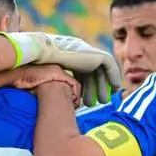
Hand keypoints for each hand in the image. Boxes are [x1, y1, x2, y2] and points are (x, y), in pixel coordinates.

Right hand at [4, 33, 121, 106]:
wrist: (42, 55)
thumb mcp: (50, 78)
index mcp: (69, 56)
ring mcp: (88, 53)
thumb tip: (54, 99)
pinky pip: (109, 66)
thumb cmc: (39, 68)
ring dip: (103, 86)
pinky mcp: (95, 55)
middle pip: (91, 73)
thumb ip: (57, 84)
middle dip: (94, 88)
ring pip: (101, 71)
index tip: (85, 100)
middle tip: (97, 103)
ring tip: (104, 101)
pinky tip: (115, 87)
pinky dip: (113, 76)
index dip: (85, 86)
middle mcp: (80, 53)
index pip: (81, 72)